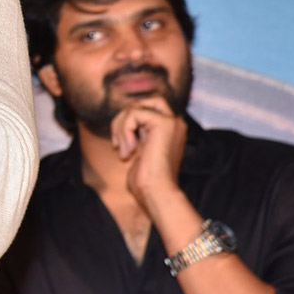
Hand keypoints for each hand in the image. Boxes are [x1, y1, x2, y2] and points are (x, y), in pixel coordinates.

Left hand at [110, 95, 186, 215]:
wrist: (156, 192)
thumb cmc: (146, 178)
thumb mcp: (138, 148)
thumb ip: (136, 131)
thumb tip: (121, 117)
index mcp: (171, 128)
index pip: (146, 107)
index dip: (128, 121)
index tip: (121, 144)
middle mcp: (175, 122)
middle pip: (142, 101)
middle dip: (124, 118)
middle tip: (118, 142)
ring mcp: (171, 121)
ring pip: (135, 106)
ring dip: (121, 128)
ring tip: (123, 151)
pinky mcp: (164, 123)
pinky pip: (134, 113)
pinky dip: (124, 131)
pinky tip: (128, 151)